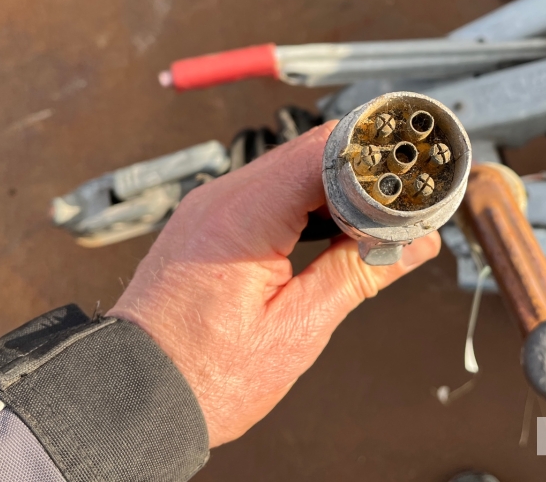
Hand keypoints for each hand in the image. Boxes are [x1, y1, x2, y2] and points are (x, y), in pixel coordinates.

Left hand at [108, 123, 440, 447]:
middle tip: (402, 204)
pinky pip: (268, 191)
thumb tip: (412, 245)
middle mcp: (221, 198)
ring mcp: (211, 206)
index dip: (373, 157)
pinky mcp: (210, 220)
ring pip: (290, 170)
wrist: (133, 395)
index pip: (321, 151)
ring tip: (372, 223)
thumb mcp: (296, 330)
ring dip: (335, 189)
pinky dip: (306, 202)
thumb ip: (357, 276)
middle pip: (309, 153)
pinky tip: (329, 230)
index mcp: (242, 217)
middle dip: (362, 172)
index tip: (410, 175)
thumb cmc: (201, 376)